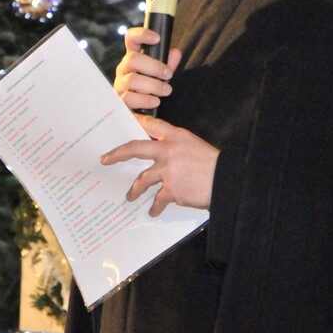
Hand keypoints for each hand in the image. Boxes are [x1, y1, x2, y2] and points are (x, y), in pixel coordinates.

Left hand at [100, 114, 218, 215]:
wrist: (227, 179)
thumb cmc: (215, 164)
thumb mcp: (196, 146)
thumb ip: (179, 149)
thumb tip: (164, 158)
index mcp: (177, 136)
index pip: (153, 125)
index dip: (139, 121)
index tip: (128, 120)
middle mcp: (168, 150)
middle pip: (135, 148)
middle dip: (117, 154)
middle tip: (105, 159)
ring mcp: (168, 171)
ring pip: (143, 180)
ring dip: (135, 190)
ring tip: (130, 197)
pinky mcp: (171, 189)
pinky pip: (158, 199)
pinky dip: (156, 207)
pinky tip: (154, 211)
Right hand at [113, 27, 181, 112]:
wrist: (142, 110)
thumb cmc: (151, 87)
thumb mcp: (162, 74)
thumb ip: (169, 64)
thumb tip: (175, 53)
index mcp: (134, 57)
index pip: (131, 38)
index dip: (142, 34)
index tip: (157, 38)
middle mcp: (124, 68)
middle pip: (132, 59)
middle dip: (154, 67)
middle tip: (168, 74)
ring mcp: (120, 84)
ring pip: (132, 80)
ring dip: (153, 85)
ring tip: (166, 91)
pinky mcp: (120, 101)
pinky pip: (129, 98)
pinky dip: (145, 100)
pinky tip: (155, 102)